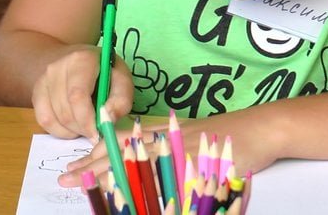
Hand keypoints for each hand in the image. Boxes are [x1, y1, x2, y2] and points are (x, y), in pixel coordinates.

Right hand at [32, 45, 133, 140]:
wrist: (80, 61)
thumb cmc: (105, 72)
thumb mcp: (122, 80)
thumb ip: (121, 100)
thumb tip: (107, 119)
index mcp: (81, 59)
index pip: (77, 96)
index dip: (87, 120)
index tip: (97, 134)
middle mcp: (57, 67)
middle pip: (65, 111)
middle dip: (82, 128)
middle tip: (95, 131)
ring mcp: (43, 79)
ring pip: (53, 118)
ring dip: (72, 130)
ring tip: (85, 125)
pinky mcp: (36, 91)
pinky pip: (44, 120)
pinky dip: (59, 130)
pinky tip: (72, 125)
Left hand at [57, 107, 278, 187]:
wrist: (260, 128)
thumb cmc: (227, 135)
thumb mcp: (190, 138)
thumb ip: (166, 150)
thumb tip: (141, 170)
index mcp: (163, 134)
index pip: (122, 143)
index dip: (95, 156)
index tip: (73, 169)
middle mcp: (168, 139)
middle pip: (123, 154)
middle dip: (93, 168)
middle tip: (67, 179)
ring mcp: (181, 152)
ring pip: (140, 167)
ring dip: (113, 180)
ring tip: (88, 190)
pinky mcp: (198, 165)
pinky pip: (169, 181)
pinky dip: (151, 191)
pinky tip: (131, 198)